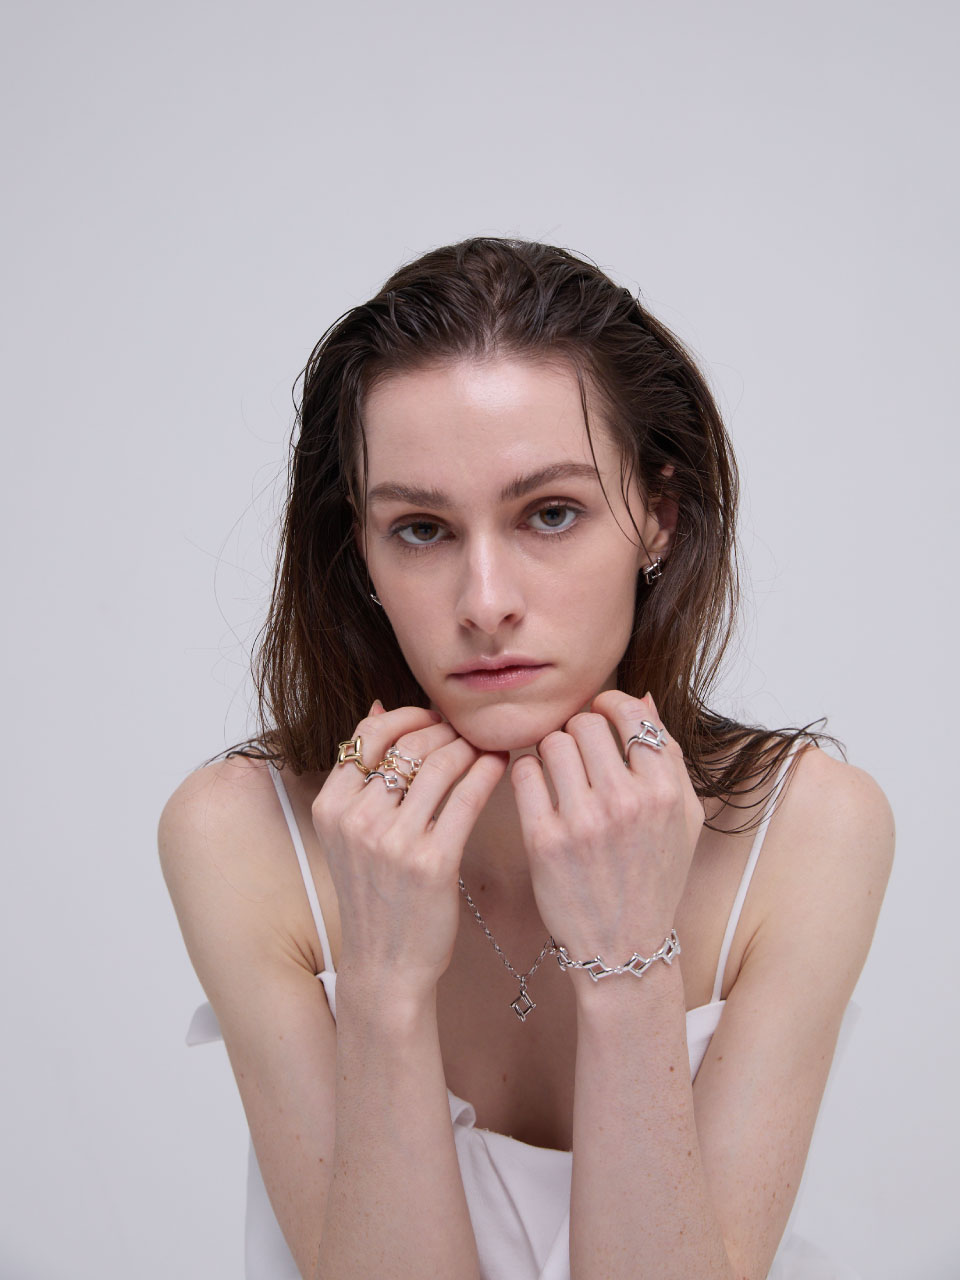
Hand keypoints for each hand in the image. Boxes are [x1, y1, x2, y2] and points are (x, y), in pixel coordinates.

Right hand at [311, 703, 507, 1004]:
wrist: (386, 964)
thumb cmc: (375, 894)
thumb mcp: (349, 833)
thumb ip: (359, 775)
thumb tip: (378, 707)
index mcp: (331, 808)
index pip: (369, 735)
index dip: (407, 717)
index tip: (433, 719)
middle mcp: (356, 820)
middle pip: (410, 745)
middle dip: (445, 730)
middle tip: (468, 731)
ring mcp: (393, 841)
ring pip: (441, 765)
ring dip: (470, 747)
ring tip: (486, 745)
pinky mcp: (432, 861)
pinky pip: (466, 798)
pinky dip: (487, 773)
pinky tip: (499, 765)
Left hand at [509, 691, 703, 965]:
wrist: (624, 946)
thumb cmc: (655, 878)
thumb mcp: (684, 818)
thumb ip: (668, 756)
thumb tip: (644, 699)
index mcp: (663, 791)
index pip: (629, 713)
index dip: (610, 704)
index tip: (601, 715)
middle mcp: (625, 802)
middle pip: (584, 724)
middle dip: (578, 731)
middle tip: (577, 752)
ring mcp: (582, 821)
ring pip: (551, 743)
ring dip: (550, 750)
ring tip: (557, 771)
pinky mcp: (543, 840)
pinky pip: (523, 774)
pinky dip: (527, 773)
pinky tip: (538, 788)